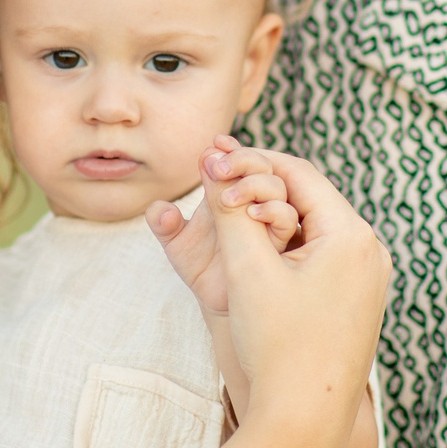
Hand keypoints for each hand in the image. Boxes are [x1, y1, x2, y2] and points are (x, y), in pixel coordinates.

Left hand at [147, 138, 301, 317]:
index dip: (228, 149)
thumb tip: (159, 210)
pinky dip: (273, 211)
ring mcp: (269, 220)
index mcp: (230, 192)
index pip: (235, 160)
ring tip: (227, 194)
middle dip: (243, 159)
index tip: (213, 145)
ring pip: (278, 187)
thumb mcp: (176, 243)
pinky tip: (251, 214)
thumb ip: (164, 224)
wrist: (220, 302)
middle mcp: (253, 201)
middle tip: (219, 165)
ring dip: (255, 183)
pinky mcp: (282, 243)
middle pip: (261, 165)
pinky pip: (287, 219)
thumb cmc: (200, 267)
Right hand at [147, 149, 391, 447]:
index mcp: (352, 236)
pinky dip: (286, 251)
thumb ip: (230, 212)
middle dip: (261, 190)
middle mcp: (371, 253)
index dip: (252, 161)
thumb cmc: (278, 348)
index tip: (214, 159)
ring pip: (312, 230)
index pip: (299, 173)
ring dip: (271, 221)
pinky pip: (321, 260)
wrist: (305, 423)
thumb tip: (215, 165)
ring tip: (231, 219)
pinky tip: (256, 259)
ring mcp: (369, 282)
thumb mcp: (247, 271)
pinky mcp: (358, 306)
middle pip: (309, 200)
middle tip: (217, 182)